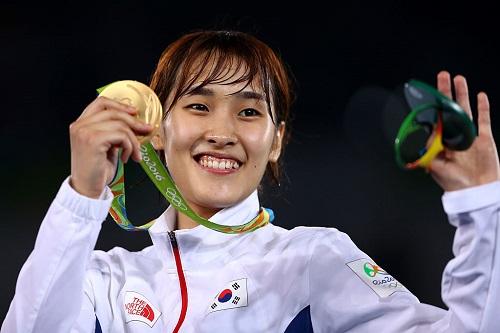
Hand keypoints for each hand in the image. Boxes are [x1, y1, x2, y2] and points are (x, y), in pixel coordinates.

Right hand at [69, 96, 152, 197]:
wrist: (87, 189)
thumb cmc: (97, 170)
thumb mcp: (106, 146)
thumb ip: (114, 132)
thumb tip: (137, 123)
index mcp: (81, 124)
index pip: (101, 103)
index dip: (120, 105)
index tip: (135, 113)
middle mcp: (80, 125)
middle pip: (114, 112)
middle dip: (134, 122)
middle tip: (147, 130)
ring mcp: (85, 132)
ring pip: (120, 125)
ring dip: (133, 140)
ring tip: (134, 154)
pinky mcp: (93, 140)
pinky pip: (122, 136)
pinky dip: (130, 147)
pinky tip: (126, 158)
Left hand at [428, 71, 499, 191]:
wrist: (477, 191)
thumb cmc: (454, 183)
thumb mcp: (435, 168)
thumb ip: (427, 155)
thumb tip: (417, 143)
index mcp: (440, 141)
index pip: (434, 119)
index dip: (431, 106)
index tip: (426, 94)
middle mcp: (453, 136)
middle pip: (448, 109)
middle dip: (445, 93)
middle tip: (442, 76)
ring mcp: (468, 136)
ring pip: (465, 110)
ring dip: (462, 94)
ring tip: (458, 78)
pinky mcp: (483, 138)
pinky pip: (483, 119)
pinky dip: (482, 107)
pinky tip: (480, 95)